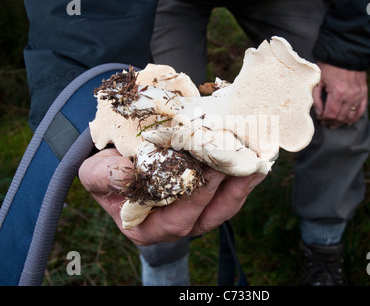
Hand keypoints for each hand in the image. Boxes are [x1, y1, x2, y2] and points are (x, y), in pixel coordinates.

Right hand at [78, 148, 265, 245]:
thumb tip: (127, 172)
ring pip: (223, 208)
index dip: (196, 198)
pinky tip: (254, 162)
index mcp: (145, 228)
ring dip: (242, 186)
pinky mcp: (205, 200)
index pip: (176, 220)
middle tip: (241, 164)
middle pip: (208, 217)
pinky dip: (241, 179)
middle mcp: (173, 226)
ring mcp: (192, 214)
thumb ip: (105, 176)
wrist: (117, 159)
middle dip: (228, 192)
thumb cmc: (105, 169)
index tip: (211, 172)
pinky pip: (227, 194)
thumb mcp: (95, 172)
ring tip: (258, 164)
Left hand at [312, 62, 367, 128]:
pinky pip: (361, 109)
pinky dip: (355, 117)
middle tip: (326, 122)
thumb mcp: (318, 81)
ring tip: (335, 123)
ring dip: (342, 122)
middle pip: (341, 117)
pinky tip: (348, 121)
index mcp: (337, 92)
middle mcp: (350, 95)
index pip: (331, 114)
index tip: (320, 118)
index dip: (324, 119)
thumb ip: (316, 98)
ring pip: (351, 116)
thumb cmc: (329, 66)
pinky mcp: (364, 92)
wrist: (346, 53)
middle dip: (332, 122)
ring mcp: (359, 94)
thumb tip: (319, 113)